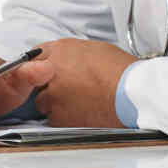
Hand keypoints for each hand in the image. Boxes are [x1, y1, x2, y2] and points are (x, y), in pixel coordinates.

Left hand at [10, 39, 133, 128]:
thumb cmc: (121, 71)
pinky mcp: (58, 115)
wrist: (130, 93)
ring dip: (55, 103)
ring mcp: (52, 94)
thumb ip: (74, 54)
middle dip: (48, 85)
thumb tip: (71, 60)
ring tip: (78, 103)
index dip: (42, 65)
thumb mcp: (96, 49)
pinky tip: (81, 113)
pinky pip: (53, 118)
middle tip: (68, 89)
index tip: (45, 71)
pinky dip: (64, 118)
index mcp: (61, 50)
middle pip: (36, 80)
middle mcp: (51, 70)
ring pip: (43, 101)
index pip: (37, 55)